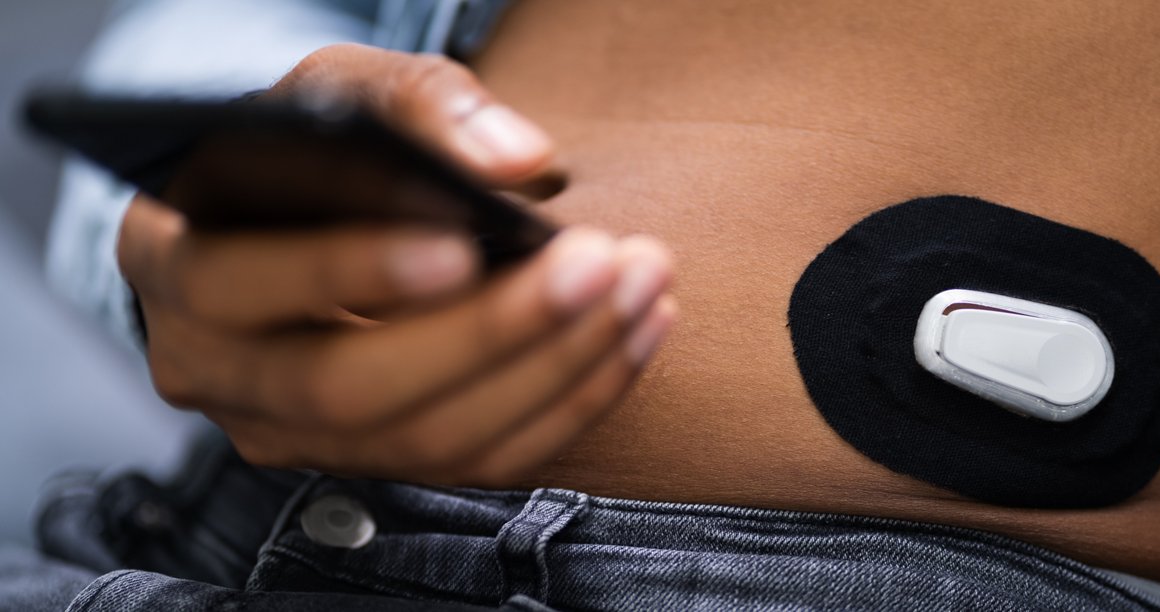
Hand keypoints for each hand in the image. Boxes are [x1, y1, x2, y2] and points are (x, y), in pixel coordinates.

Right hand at [117, 44, 676, 486]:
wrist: (296, 223)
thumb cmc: (307, 152)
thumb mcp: (339, 94)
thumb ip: (418, 106)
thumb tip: (520, 161)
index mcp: (176, 263)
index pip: (243, 281)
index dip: (352, 270)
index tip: (464, 241)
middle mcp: (218, 369)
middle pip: (347, 387)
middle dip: (489, 332)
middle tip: (597, 265)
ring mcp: (295, 433)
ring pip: (426, 439)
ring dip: (554, 369)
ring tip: (642, 289)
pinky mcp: (375, 462)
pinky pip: (477, 462)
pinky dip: (570, 403)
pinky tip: (631, 336)